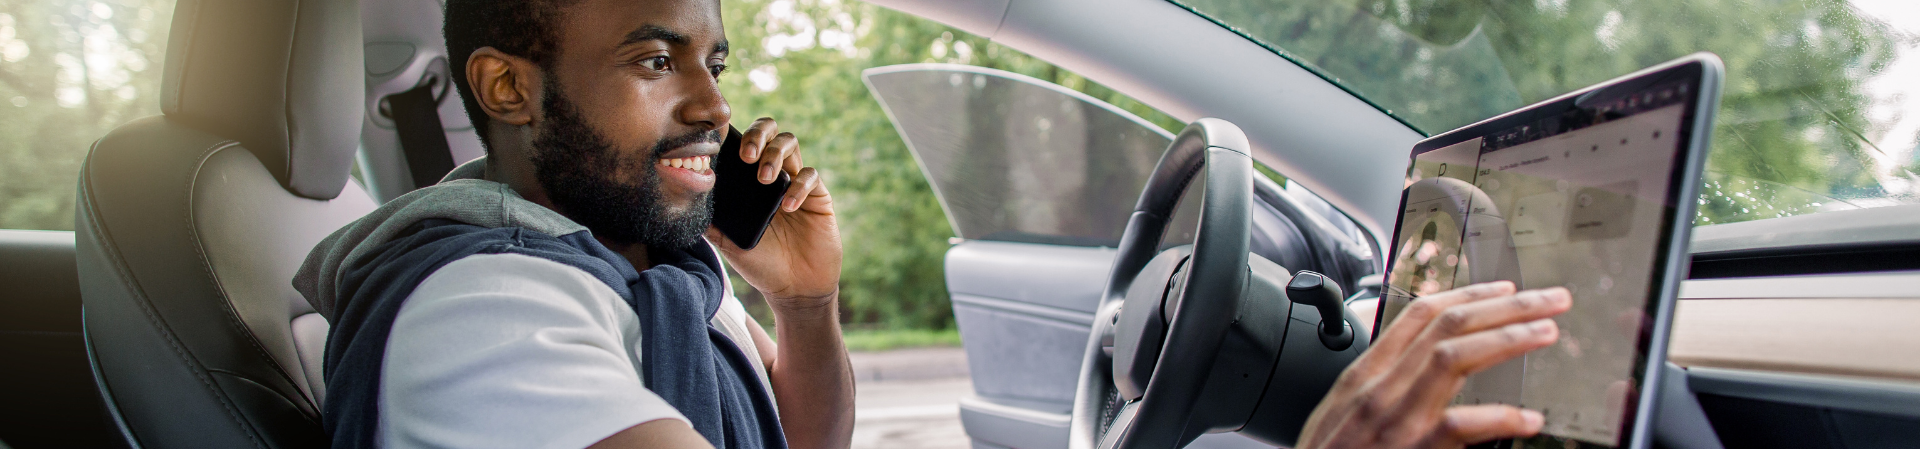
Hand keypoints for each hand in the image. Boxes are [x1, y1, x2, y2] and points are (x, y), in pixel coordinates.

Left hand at [706, 117, 841, 312]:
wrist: (794, 288)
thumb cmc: (760, 263)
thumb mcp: (727, 243)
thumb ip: (710, 221)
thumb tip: (684, 200)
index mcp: (749, 180)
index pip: (741, 142)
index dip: (732, 134)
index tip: (718, 142)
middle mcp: (773, 173)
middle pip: (769, 129)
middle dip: (757, 134)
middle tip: (746, 156)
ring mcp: (796, 181)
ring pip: (789, 143)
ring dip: (774, 155)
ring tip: (764, 179)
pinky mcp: (818, 196)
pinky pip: (810, 175)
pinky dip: (798, 186)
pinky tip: (787, 206)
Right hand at [1295, 282, 1571, 448]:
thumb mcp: (1340, 412)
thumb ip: (1378, 385)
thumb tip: (1421, 369)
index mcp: (1364, 374)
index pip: (1420, 314)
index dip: (1469, 294)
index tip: (1506, 289)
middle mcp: (1379, 388)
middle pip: (1448, 325)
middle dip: (1506, 306)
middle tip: (1549, 300)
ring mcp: (1395, 418)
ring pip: (1456, 357)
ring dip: (1509, 338)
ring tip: (1547, 332)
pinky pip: (1462, 425)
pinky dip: (1500, 418)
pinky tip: (1528, 419)